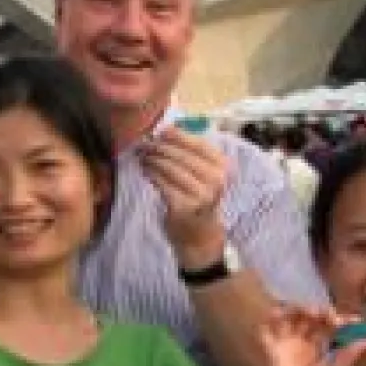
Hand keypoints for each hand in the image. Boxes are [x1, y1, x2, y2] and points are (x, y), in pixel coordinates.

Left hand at [139, 128, 229, 264]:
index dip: (178, 135)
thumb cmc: (201, 200)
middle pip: (182, 155)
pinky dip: (151, 174)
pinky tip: (145, 171)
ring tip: (143, 156)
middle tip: (145, 144)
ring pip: (170, 168)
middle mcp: (215, 179)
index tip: (161, 131)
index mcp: (223, 167)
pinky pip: (163, 184)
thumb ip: (191, 154)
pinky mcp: (184, 206)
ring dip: (153, 159)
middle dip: (160, 147)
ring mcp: (201, 194)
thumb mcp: (205, 176)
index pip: (199, 144)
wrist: (201, 235)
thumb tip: (166, 131)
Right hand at [261, 305, 365, 365]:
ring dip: (298, 308)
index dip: (338, 319)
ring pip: (287, 316)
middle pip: (307, 315)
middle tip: (333, 318)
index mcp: (316, 346)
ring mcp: (285, 345)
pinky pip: (265, 331)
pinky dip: (270, 320)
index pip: (326, 324)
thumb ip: (348, 355)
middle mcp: (300, 342)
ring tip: (312, 312)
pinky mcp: (272, 351)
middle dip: (320, 311)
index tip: (353, 321)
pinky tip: (282, 315)